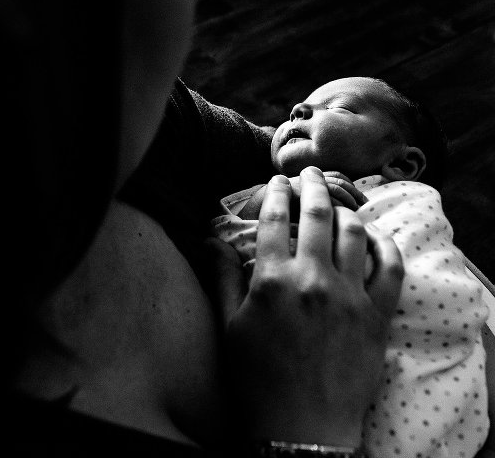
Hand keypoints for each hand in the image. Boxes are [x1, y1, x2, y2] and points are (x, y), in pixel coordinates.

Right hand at [204, 167, 402, 446]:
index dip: (274, 193)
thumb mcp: (228, 327)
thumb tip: (210, 240)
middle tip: (309, 173)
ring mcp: (349, 296)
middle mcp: (312, 280)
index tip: (276, 181)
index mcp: (272, 281)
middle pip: (316, 215)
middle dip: (312, 186)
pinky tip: (374, 235)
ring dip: (345, 210)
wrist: (301, 426)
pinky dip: (384, 245)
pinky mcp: (376, 315)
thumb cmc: (258, 378)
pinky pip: (389, 268)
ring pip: (353, 234)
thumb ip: (222, 277)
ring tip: (337, 202)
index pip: (273, 220)